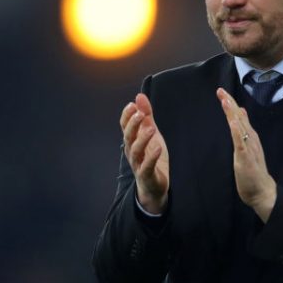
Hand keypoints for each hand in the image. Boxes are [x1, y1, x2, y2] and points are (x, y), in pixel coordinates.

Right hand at [120, 93, 169, 213]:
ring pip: (135, 150)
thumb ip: (146, 116)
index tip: (132, 105)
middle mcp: (132, 151)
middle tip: (139, 112)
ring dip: (142, 138)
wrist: (154, 186)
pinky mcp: (146, 175)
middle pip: (128, 136)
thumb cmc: (151, 158)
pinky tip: (158, 148)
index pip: (124, 126)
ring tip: (151, 129)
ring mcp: (138, 164)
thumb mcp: (151, 134)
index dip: (127, 116)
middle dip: (132, 124)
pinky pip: (147, 166)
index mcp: (132, 141)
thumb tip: (139, 96)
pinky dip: (151, 157)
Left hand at [216, 87, 276, 221]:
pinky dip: (237, 132)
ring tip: (225, 100)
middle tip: (220, 90)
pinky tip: (233, 122)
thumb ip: (244, 129)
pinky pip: (241, 143)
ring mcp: (249, 147)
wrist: (262, 191)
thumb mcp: (246, 146)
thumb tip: (241, 112)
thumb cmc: (253, 170)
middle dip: (230, 103)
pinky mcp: (246, 158)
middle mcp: (250, 139)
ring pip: (240, 127)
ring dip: (233, 113)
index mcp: (249, 136)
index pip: (239, 117)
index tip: (221, 92)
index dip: (230, 104)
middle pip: (239, 118)